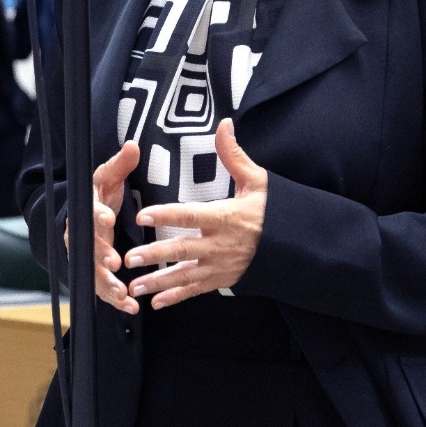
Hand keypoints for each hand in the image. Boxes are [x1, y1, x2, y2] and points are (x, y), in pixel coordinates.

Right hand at [64, 141, 139, 313]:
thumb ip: (120, 165)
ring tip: (122, 293)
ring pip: (93, 272)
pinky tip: (131, 307)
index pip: (90, 211)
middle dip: (100, 255)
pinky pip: (102, 289)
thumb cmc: (101, 196)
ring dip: (106, 283)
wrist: (86, 217)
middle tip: (114, 262)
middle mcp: (83, 235)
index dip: (97, 215)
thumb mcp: (109, 178)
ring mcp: (87, 257)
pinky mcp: (95, 273)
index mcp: (87, 210)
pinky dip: (115, 299)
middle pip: (88, 247)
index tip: (108, 218)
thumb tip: (133, 145)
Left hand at [124, 120, 267, 308]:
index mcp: (226, 218)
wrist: (296, 245)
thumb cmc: (273, 210)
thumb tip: (224, 124)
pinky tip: (156, 303)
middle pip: (182, 250)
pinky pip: (196, 291)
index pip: (191, 215)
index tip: (141, 215)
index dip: (166, 214)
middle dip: (154, 255)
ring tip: (133, 286)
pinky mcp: (223, 280)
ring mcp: (221, 266)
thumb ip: (234, 155)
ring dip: (158, 282)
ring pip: (184, 276)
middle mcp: (221, 245)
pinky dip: (176, 298)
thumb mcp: (257, 180)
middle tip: (129, 258)